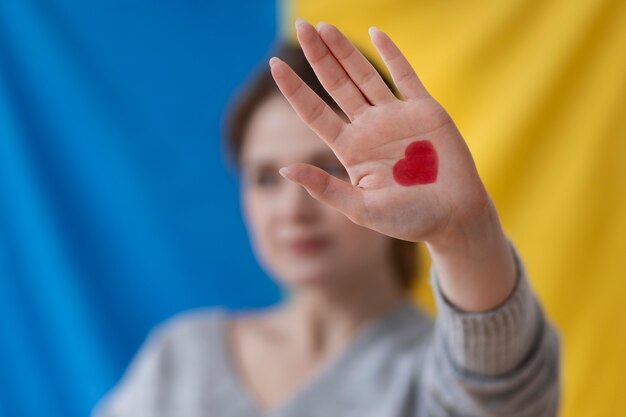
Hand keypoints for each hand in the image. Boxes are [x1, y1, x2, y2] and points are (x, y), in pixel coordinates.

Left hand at [272, 20, 516, 310]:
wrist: (455, 217)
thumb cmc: (408, 220)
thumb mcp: (361, 209)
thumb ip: (325, 188)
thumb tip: (283, 169)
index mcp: (350, 150)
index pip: (314, 112)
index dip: (294, 89)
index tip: (274, 65)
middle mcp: (369, 128)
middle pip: (336, 84)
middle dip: (318, 56)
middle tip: (301, 26)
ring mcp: (396, 116)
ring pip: (364, 75)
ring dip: (345, 50)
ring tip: (324, 27)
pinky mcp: (425, 110)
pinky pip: (405, 76)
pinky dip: (392, 54)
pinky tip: (374, 33)